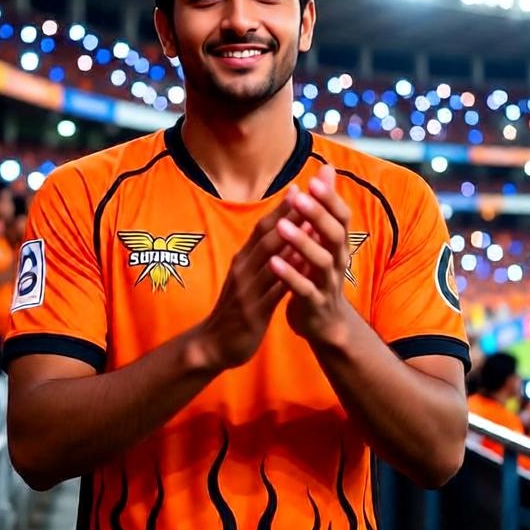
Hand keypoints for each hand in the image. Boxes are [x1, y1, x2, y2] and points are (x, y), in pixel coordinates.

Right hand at [196, 194, 306, 370]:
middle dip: (292, 216)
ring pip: (272, 260)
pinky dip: (290, 278)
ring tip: (314, 225)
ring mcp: (247, 290)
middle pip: (269, 237)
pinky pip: (274, 292)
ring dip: (293, 241)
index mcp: (243, 259)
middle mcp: (243, 269)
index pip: (263, 226)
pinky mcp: (253, 312)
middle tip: (313, 196)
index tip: (303, 186)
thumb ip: (263, 255)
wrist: (214, 344)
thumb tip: (284, 230)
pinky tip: (307, 269)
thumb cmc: (237, 307)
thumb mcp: (247, 276)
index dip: (282, 207)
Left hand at [270, 164, 350, 344]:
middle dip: (317, 215)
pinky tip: (274, 262)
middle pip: (333, 235)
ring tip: (282, 226)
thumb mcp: (325, 238)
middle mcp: (337, 261)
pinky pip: (304, 289)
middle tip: (299, 197)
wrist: (324, 322)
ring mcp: (327, 284)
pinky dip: (290, 275)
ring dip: (302, 242)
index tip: (314, 180)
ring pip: (320, 261)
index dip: (330, 199)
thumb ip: (325, 205)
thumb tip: (327, 167)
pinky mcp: (314, 304)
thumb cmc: (320, 273)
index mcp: (338, 244)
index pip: (341, 216)